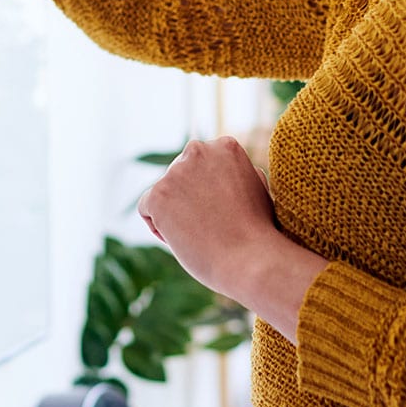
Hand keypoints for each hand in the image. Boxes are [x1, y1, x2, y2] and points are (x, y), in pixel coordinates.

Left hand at [136, 136, 278, 301]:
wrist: (251, 260)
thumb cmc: (258, 232)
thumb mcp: (256, 188)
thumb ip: (235, 173)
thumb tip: (221, 168)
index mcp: (224, 146)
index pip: (201, 166)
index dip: (209, 193)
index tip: (225, 213)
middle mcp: (198, 151)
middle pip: (180, 176)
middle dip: (189, 199)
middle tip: (211, 226)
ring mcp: (175, 172)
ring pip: (164, 194)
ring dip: (176, 213)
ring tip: (201, 234)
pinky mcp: (157, 195)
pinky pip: (147, 210)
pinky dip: (160, 227)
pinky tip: (184, 238)